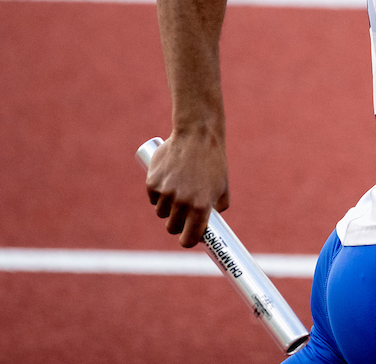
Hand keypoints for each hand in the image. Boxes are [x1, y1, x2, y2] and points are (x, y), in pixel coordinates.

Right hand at [145, 131, 229, 247]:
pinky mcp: (152, 183)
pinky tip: (169, 181)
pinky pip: (153, 198)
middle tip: (184, 213)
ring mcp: (165, 193)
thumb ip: (217, 210)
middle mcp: (181, 202)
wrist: (197, 135)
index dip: (187, 241)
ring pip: (161, 213)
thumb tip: (209, 228)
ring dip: (168, 208)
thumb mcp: (223, 187)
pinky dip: (158, 194)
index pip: (188, 238)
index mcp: (200, 206)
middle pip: (172, 227)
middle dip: (178, 223)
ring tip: (178, 191)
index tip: (187, 239)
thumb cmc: (213, 162)